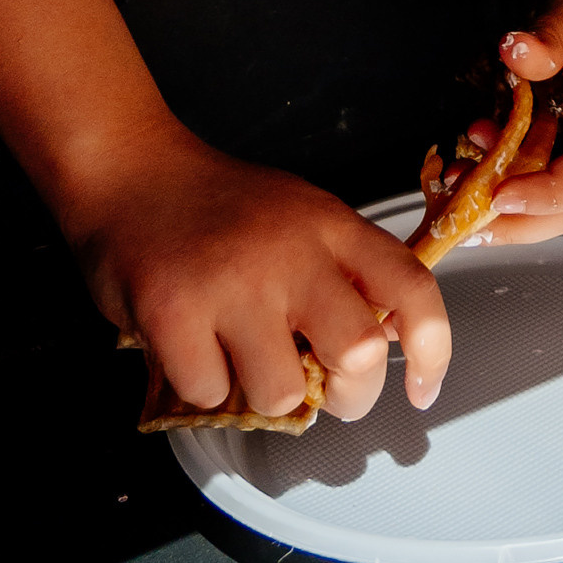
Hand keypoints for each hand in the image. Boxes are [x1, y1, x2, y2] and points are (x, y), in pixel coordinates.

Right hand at [76, 122, 450, 425]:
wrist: (128, 168)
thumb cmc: (215, 206)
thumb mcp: (298, 216)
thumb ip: (340, 271)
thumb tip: (379, 348)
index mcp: (331, 226)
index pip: (411, 288)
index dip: (434, 350)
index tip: (422, 390)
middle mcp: (292, 251)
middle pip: (361, 353)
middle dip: (349, 394)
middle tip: (321, 387)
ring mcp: (233, 282)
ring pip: (283, 392)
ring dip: (261, 393)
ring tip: (236, 354)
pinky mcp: (176, 312)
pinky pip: (210, 395)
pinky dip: (200, 387)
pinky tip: (188, 344)